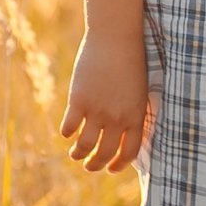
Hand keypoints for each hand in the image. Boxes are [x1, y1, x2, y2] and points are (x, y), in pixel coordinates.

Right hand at [58, 33, 150, 172]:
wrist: (116, 37)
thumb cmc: (131, 60)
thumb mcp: (139, 90)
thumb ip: (132, 112)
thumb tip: (123, 133)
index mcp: (135, 117)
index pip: (129, 153)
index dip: (119, 165)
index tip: (111, 168)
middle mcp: (116, 119)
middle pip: (105, 154)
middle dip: (95, 165)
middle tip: (89, 166)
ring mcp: (97, 111)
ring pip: (84, 146)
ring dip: (78, 154)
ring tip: (75, 155)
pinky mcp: (78, 100)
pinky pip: (69, 127)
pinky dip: (67, 133)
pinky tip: (67, 132)